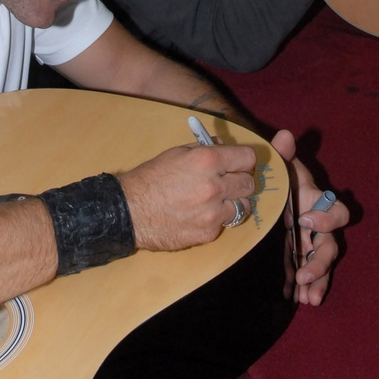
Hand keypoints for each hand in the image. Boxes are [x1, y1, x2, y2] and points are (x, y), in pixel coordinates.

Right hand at [120, 141, 257, 251]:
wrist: (129, 211)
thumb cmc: (150, 178)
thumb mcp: (176, 153)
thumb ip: (205, 148)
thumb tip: (224, 146)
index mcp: (207, 160)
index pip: (248, 158)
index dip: (243, 160)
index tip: (238, 163)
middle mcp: (214, 186)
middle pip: (249, 183)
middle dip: (240, 180)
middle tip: (227, 182)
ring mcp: (213, 212)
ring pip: (243, 206)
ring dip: (233, 202)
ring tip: (217, 200)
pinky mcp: (209, 233)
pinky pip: (226, 223)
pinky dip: (218, 219)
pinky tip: (201, 214)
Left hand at [270, 130, 347, 305]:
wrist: (264, 187)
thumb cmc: (276, 175)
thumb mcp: (279, 163)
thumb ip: (282, 152)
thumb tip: (285, 136)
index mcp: (318, 202)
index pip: (337, 212)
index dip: (327, 219)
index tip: (304, 221)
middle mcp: (319, 224)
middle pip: (330, 246)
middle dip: (321, 262)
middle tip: (304, 273)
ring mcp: (310, 241)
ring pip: (322, 264)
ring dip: (318, 281)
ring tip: (307, 298)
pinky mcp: (299, 254)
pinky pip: (309, 273)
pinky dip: (308, 286)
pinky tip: (300, 299)